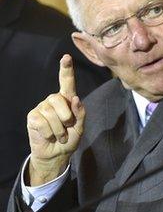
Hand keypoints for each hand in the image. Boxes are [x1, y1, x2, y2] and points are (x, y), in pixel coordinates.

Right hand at [26, 54, 84, 185]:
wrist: (56, 154)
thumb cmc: (70, 139)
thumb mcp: (80, 128)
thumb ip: (80, 114)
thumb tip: (75, 99)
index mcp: (67, 100)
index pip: (67, 83)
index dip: (66, 70)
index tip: (66, 57)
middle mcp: (53, 100)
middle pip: (59, 100)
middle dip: (66, 117)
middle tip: (67, 128)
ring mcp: (41, 107)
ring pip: (52, 114)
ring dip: (59, 130)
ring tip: (59, 135)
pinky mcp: (32, 117)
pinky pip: (42, 123)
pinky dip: (49, 133)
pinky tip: (49, 135)